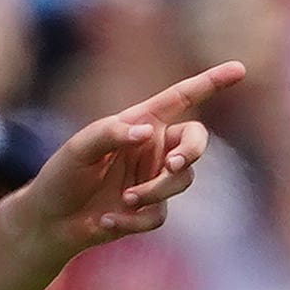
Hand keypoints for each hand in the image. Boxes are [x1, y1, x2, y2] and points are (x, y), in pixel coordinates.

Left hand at [12, 61, 245, 258]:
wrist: (50, 220)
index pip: (180, 99)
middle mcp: (152, 148)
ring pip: (181, 180)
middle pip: (195, 140)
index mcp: (139, 123)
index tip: (239, 69)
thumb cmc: (62, 175)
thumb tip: (146, 133)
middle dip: (193, 150)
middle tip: (175, 163)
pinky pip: (159, 215)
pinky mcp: (151, 210)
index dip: (209, 83)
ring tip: (125, 198)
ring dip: (155, 190)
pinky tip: (106, 219)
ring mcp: (155, 179)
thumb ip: (109, 133)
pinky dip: (134, 218)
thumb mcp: (78, 149)